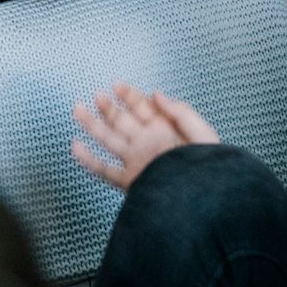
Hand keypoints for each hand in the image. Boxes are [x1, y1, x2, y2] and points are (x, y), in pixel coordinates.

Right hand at [70, 81, 220, 189]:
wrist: (203, 200)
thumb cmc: (209, 169)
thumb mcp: (202, 132)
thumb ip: (180, 111)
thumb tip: (156, 95)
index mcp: (165, 131)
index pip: (143, 108)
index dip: (129, 95)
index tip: (117, 85)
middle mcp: (148, 145)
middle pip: (123, 121)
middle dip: (109, 108)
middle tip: (97, 95)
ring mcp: (137, 162)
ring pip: (108, 140)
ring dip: (93, 125)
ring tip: (79, 110)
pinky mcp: (130, 181)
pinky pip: (103, 170)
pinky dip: (88, 160)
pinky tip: (77, 147)